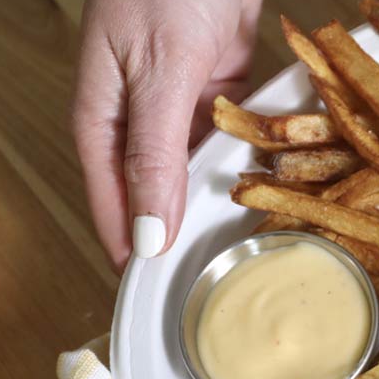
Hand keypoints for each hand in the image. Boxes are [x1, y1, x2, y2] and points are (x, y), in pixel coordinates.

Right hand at [73, 0, 263, 269]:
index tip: (165, 304)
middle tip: (225, 280)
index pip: (113, 209)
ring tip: (258, 245)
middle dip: (188, 234)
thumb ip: (153, 155)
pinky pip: (234, 138)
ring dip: (225, 198)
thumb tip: (146, 236)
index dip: (138, 257)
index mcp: (102, 121)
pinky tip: (276, 185)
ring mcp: (180, 104)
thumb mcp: (159, 75)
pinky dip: (252, 156)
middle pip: (158, 196)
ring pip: (200, 171)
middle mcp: (138, 120)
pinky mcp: (220, 85)